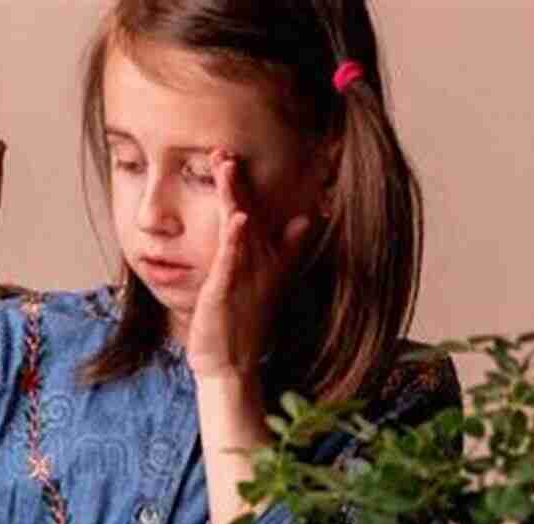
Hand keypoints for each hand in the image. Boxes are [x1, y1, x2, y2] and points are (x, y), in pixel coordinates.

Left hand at [185, 151, 312, 380]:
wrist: (229, 364)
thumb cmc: (240, 322)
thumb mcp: (263, 280)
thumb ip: (284, 249)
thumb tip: (309, 218)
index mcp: (258, 256)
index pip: (252, 212)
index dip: (244, 184)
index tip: (232, 152)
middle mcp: (256, 262)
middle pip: (247, 212)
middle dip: (236, 181)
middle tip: (224, 149)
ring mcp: (244, 275)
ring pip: (239, 229)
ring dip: (234, 197)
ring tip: (228, 167)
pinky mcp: (227, 291)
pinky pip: (232, 260)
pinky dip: (236, 239)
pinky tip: (237, 218)